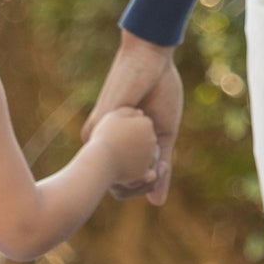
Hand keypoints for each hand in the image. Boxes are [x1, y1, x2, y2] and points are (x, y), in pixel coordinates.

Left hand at [83, 32, 183, 204]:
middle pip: (118, 187)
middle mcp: (106, 144)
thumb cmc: (160, 92)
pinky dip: (138, 155)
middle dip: (143, 185)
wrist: (151, 61)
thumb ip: (161, 168)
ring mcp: (98, 136)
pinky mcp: (98, 124)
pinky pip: (117, 158)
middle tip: (159, 167)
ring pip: (116, 176)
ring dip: (142, 170)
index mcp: (122, 147)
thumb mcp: (165, 136)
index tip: (162, 172)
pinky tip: (147, 134)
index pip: (126, 184)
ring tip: (155, 146)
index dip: (147, 186)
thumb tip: (157, 203)